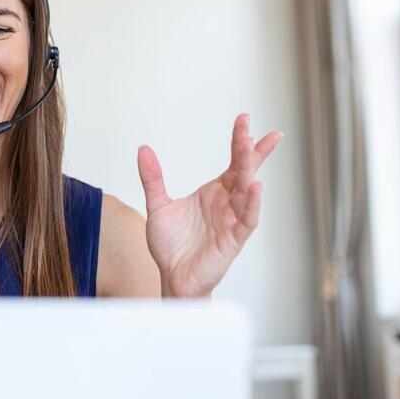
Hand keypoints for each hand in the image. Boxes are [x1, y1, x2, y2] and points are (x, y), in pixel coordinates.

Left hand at [139, 114, 281, 297]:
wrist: (172, 278)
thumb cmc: (171, 246)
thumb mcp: (158, 205)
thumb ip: (153, 178)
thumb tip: (143, 149)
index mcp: (214, 192)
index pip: (233, 162)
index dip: (240, 142)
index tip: (245, 120)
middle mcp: (227, 203)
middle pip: (245, 171)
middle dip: (251, 150)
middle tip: (256, 129)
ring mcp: (233, 220)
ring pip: (247, 191)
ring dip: (251, 170)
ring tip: (253, 148)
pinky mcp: (234, 239)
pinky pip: (248, 219)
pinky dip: (253, 203)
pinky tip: (257, 186)